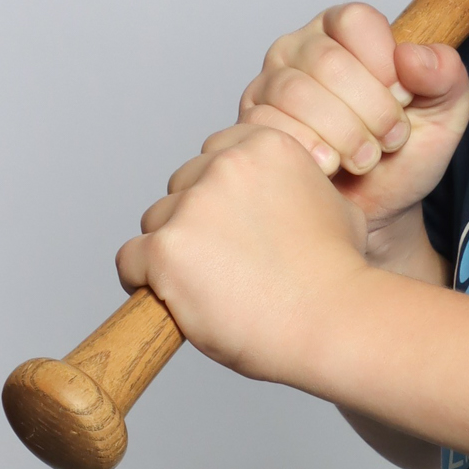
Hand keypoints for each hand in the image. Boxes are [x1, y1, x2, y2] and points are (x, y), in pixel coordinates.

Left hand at [117, 124, 369, 385]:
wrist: (332, 322)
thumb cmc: (338, 276)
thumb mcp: (335, 206)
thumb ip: (297, 189)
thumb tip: (283, 200)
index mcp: (265, 146)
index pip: (214, 155)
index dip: (220, 193)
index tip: (233, 225)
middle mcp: (225, 165)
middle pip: (181, 187)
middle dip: (195, 221)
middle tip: (224, 263)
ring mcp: (192, 207)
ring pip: (155, 222)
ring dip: (173, 251)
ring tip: (207, 287)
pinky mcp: (166, 250)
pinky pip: (130, 260)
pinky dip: (145, 282)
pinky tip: (174, 300)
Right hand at [240, 3, 468, 261]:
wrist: (379, 211)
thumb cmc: (407, 155)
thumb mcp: (446, 113)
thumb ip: (445, 74)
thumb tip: (411, 57)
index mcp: (347, 30)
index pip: (355, 21)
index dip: (385, 66)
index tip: (403, 101)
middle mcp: (302, 48)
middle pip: (326, 61)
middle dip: (370, 111)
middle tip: (389, 141)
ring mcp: (270, 84)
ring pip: (295, 94)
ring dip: (342, 136)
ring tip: (364, 160)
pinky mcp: (251, 123)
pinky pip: (269, 128)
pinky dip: (310, 153)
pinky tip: (329, 168)